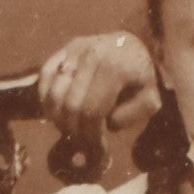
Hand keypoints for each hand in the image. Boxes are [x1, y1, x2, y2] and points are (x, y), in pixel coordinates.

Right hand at [38, 32, 159, 142]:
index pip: (92, 111)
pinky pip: (45, 75)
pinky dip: (46, 98)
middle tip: (82, 141)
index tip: (96, 149)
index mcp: (116, 68)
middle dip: (75, 130)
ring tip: (71, 126)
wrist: (136, 44)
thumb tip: (104, 125)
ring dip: (58, 117)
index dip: (90, 135)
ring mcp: (76, 49)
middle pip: (71, 105)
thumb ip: (131, 115)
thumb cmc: (141, 75)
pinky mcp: (65, 47)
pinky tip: (57, 110)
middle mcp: (93, 55)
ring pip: (54, 93)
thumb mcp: (149, 97)